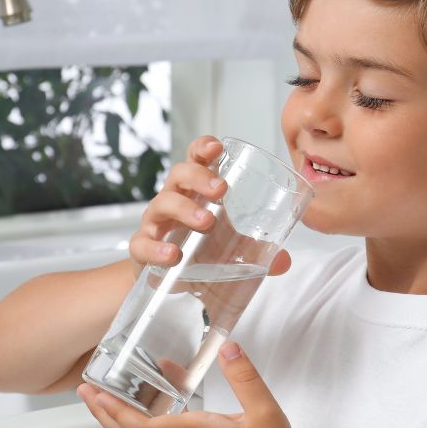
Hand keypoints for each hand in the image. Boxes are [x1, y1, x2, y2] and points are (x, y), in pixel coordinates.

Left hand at [77, 341, 346, 427]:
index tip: (96, 393)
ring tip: (109, 394)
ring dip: (120, 417)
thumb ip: (244, 377)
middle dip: (104, 413)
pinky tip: (157, 400)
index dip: (114, 412)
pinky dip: (148, 418)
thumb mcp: (265, 411)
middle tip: (86, 392)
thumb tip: (228, 348)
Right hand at [129, 135, 291, 279]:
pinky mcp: (143, 249)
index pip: (196, 159)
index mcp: (195, 191)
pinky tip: (173, 255)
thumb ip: (257, 251)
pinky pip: (142, 244)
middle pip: (179, 174)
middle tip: (221, 190)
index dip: (203, 148)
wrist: (167, 280)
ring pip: (162, 204)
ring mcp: (156, 223)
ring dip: (185, 209)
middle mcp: (173, 200)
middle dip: (199, 177)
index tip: (218, 147)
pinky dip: (156, 248)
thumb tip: (284, 261)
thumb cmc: (201, 250)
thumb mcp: (232, 248)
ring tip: (206, 222)